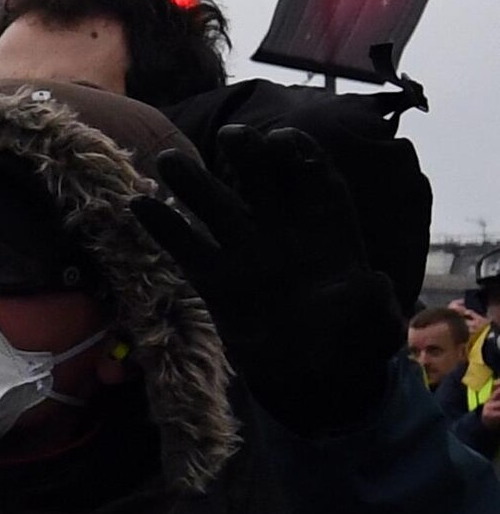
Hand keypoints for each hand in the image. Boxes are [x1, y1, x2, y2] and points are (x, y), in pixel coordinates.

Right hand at [149, 120, 402, 435]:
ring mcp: (248, 255)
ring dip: (194, 183)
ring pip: (218, 208)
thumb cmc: (352, 343)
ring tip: (168, 161)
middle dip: (250, 156)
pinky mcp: (217, 282)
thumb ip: (371, 300)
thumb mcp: (373, 321)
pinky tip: (139, 204)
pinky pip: (187, 248)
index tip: (283, 140)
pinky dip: (164, 226)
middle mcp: (285, 234)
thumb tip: (371, 282)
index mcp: (329, 232)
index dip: (302, 156)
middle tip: (232, 136)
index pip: (315, 181)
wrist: (316, 377)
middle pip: (264, 182)